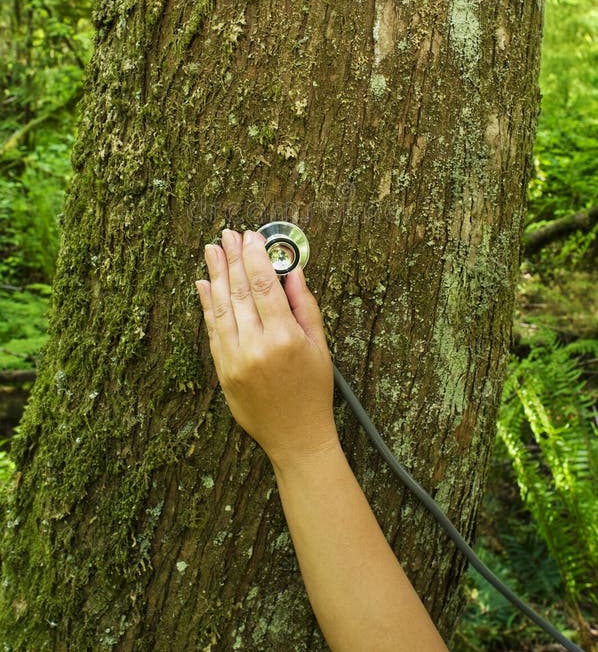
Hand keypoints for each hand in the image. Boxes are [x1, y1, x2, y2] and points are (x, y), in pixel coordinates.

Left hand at [196, 229, 337, 467]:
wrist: (295, 437)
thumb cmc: (313, 391)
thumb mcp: (320, 346)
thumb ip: (305, 305)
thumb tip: (292, 271)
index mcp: (285, 338)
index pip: (264, 286)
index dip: (255, 257)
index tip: (250, 237)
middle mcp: (256, 347)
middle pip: (239, 292)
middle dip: (232, 259)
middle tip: (227, 235)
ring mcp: (235, 360)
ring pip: (221, 308)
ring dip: (215, 275)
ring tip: (212, 250)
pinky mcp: (222, 371)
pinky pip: (212, 330)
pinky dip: (207, 305)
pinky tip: (204, 284)